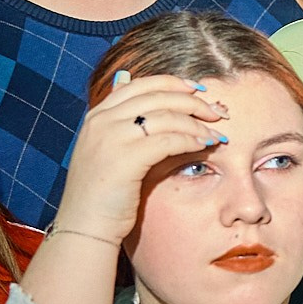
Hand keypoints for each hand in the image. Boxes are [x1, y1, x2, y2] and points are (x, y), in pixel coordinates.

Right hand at [49, 71, 228, 245]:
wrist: (84, 225)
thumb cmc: (100, 191)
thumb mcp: (102, 146)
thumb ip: (116, 118)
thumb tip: (126, 78)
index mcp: (98, 115)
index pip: (141, 85)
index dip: (173, 84)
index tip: (197, 89)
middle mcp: (102, 121)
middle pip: (158, 97)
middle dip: (193, 102)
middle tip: (217, 112)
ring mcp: (112, 138)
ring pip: (167, 117)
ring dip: (198, 124)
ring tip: (217, 134)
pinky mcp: (126, 159)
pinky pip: (169, 141)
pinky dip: (192, 140)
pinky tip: (206, 146)